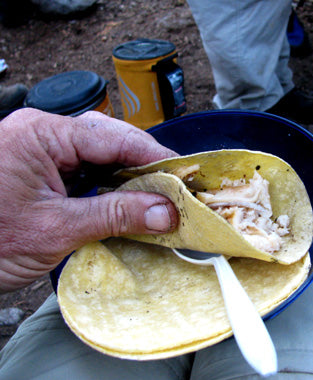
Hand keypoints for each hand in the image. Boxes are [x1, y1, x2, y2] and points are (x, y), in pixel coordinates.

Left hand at [0, 108, 178, 291]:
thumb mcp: (56, 228)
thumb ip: (116, 215)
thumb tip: (167, 212)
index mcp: (42, 133)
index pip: (115, 138)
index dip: (156, 158)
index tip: (188, 178)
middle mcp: (42, 133)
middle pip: (111, 141)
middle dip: (145, 167)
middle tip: (177, 191)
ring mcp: (40, 151)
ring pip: (101, 156)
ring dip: (129, 178)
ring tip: (159, 199)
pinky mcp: (39, 170)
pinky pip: (86, 171)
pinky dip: (110, 187)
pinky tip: (128, 203)